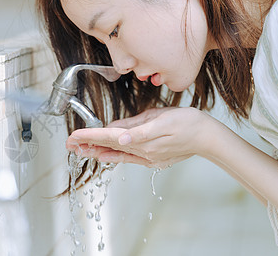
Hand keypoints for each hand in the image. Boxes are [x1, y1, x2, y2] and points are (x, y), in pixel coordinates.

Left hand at [66, 107, 215, 168]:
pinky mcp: (153, 159)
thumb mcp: (161, 119)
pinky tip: (103, 156)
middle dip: (87, 144)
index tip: (73, 136)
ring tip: (80, 149)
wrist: (208, 137)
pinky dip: (113, 156)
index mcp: (143, 139)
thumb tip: (116, 133)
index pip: (109, 137)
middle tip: (68, 143)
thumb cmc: (188, 123)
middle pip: (109, 147)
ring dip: (96, 151)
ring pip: (116, 153)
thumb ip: (137, 128)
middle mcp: (142, 151)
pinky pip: (127, 158)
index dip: (90, 136)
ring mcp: (148, 157)